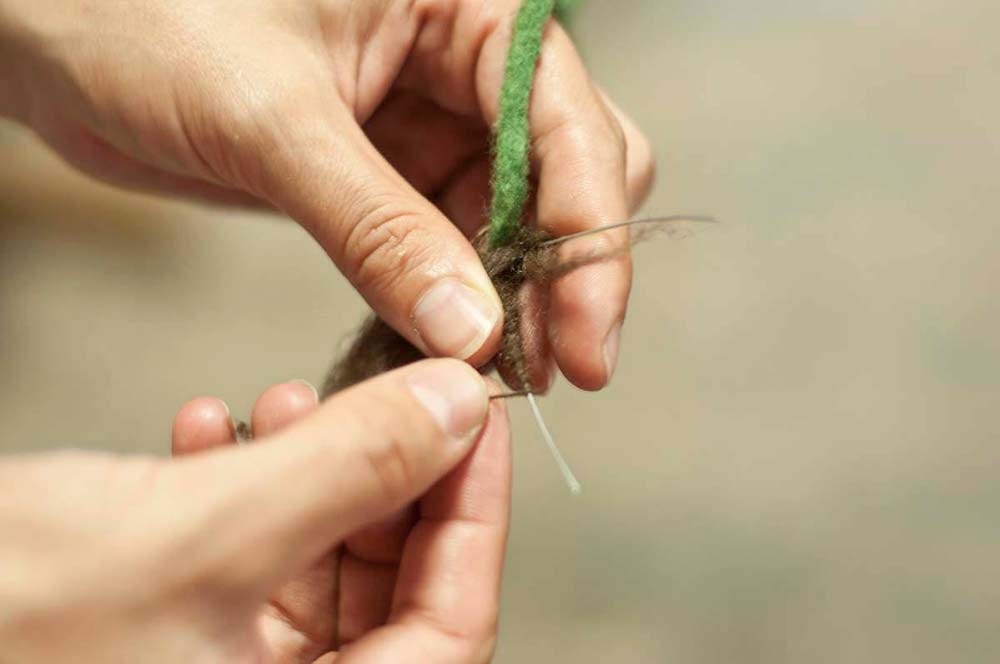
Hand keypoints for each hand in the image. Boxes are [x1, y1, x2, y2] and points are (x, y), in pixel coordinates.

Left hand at [0, 0, 653, 388]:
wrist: (57, 30)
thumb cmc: (144, 14)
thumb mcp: (273, 120)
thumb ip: (379, 227)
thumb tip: (468, 332)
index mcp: (467, 5)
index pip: (573, 127)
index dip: (588, 243)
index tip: (585, 344)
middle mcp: (464, 60)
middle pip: (569, 176)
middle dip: (561, 275)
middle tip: (543, 371)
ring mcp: (429, 118)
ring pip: (514, 220)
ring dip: (510, 298)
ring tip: (490, 375)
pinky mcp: (389, 170)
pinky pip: (450, 243)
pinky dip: (452, 297)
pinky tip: (439, 347)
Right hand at [0, 360, 510, 662]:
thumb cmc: (0, 628)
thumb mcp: (201, 533)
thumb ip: (351, 468)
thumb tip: (457, 404)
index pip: (454, 627)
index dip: (475, 511)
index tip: (474, 415)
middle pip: (388, 595)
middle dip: (383, 479)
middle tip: (380, 394)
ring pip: (310, 573)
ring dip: (306, 475)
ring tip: (279, 401)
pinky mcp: (159, 649)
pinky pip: (234, 572)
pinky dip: (233, 495)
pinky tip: (206, 430)